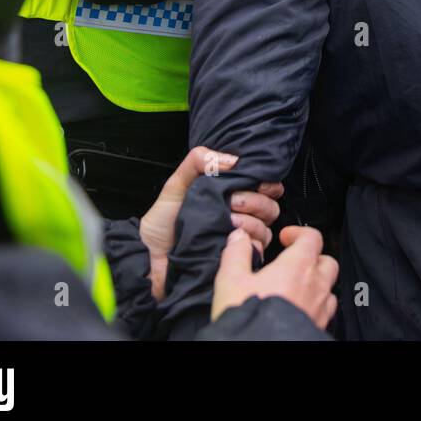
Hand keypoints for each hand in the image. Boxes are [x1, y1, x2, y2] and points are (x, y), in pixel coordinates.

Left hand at [139, 146, 283, 300]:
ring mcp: (240, 241)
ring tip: (228, 222)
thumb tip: (233, 160)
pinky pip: (257, 252)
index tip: (255, 183)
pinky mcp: (236, 261)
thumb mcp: (177, 184)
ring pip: (266, 230)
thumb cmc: (163, 220)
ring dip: (251, 223)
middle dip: (255, 202)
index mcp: (233, 196)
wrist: (148, 254)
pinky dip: (249, 244)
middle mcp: (242, 218)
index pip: (268, 188)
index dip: (267, 184)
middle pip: (271, 208)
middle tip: (232, 202)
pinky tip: (229, 239)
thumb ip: (199, 161)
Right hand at [211, 225, 338, 328]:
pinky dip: (316, 305)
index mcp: (297, 266)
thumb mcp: (231, 280)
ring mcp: (320, 308)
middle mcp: (315, 285)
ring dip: (315, 283)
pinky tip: (299, 309)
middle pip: (326, 261)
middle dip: (311, 257)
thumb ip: (237, 253)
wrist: (259, 349)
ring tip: (295, 287)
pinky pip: (325, 310)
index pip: (312, 237)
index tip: (285, 237)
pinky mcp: (320, 326)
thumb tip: (239, 237)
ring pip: (328, 287)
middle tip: (292, 262)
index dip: (299, 233)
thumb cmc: (249, 316)